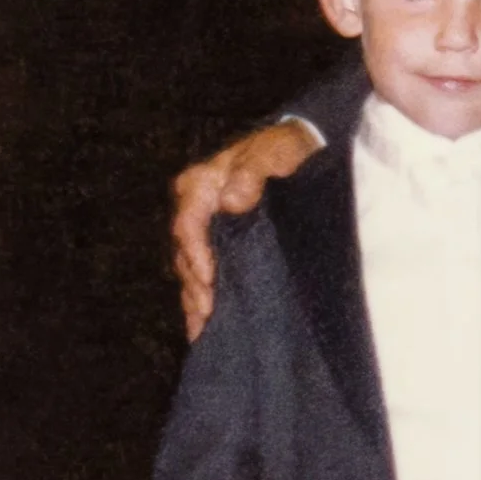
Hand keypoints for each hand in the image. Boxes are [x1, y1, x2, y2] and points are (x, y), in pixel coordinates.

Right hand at [171, 122, 320, 340]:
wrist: (296, 149)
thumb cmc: (281, 151)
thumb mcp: (271, 154)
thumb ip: (251, 173)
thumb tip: (230, 200)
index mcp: (199, 184)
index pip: (187, 225)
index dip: (195, 255)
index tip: (210, 278)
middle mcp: (193, 208)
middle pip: (184, 254)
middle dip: (194, 286)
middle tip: (209, 314)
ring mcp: (202, 228)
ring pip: (189, 270)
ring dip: (194, 299)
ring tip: (203, 330)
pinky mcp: (214, 243)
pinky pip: (200, 275)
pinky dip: (201, 299)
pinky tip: (203, 328)